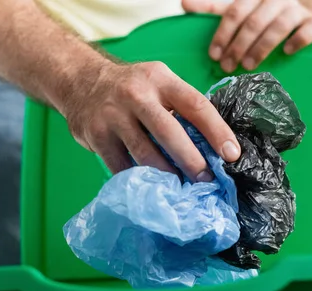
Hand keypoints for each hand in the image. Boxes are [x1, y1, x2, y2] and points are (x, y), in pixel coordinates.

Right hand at [63, 61, 240, 180]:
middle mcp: (136, 94)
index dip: (217, 131)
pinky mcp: (96, 136)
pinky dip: (141, 181)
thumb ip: (181, 107)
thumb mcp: (159, 83)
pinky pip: (123, 166)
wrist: (80, 81)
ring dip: (168, 176)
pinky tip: (154, 189)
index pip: (195, 105)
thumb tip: (216, 146)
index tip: (232, 155)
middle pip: (170, 132)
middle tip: (207, 181)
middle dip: (192, 161)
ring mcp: (113, 115)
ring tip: (182, 190)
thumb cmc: (133, 89)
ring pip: (146, 154)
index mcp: (160, 79)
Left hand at [182, 0, 311, 71]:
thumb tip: (185, 4)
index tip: (214, 55)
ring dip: (262, 46)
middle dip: (239, 45)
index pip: (234, 11)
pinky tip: (287, 51)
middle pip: (254, 20)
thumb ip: (213, 8)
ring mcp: (295, 9)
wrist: (301, 7)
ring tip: (249, 65)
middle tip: (228, 67)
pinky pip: (309, 29)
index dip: (223, 33)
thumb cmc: (263, 12)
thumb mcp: (238, 7)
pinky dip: (298, 40)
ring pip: (278, 25)